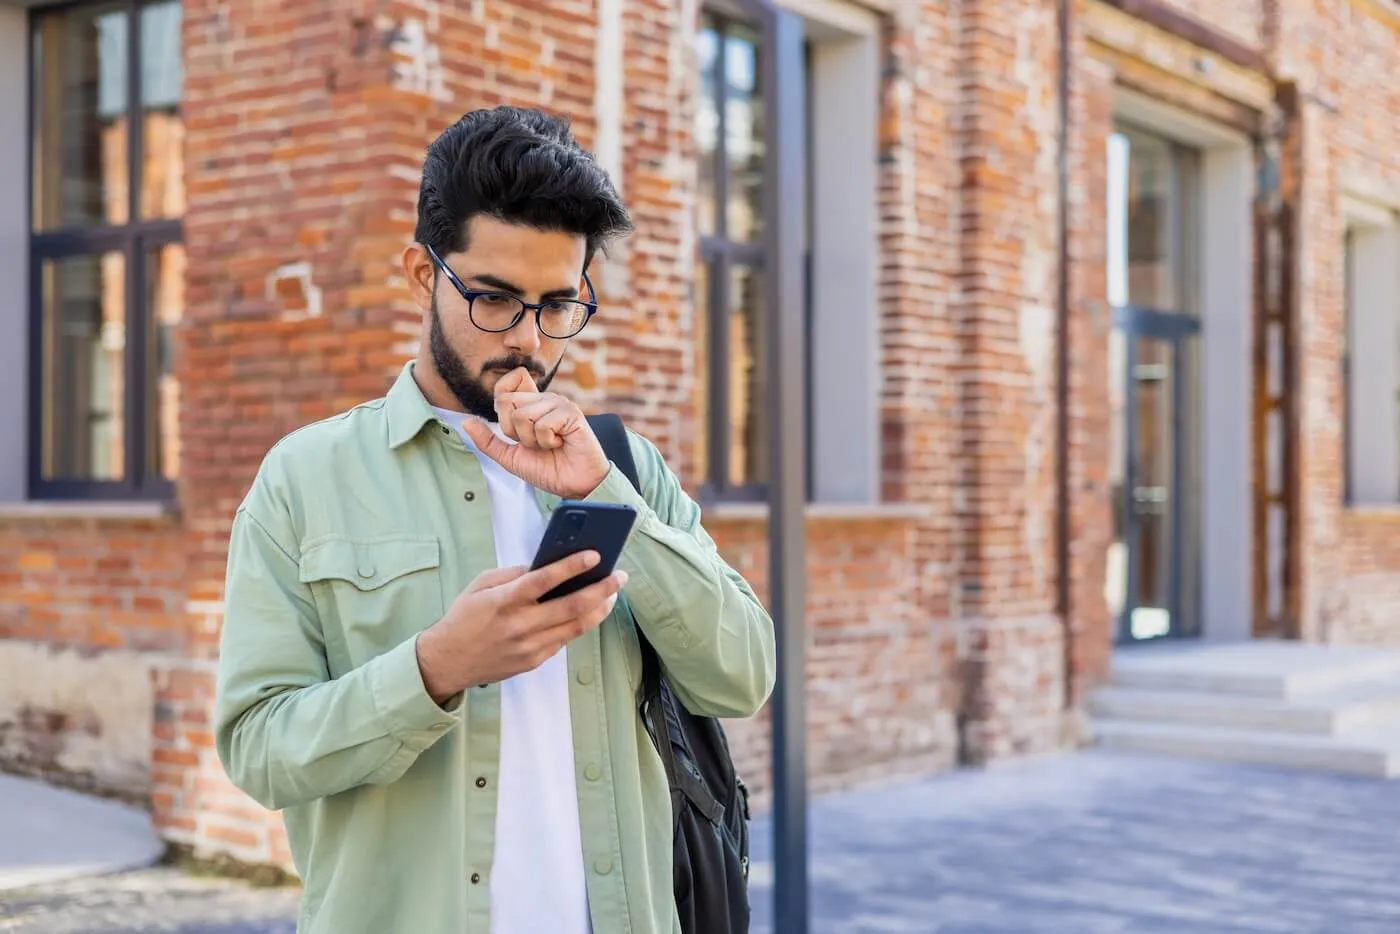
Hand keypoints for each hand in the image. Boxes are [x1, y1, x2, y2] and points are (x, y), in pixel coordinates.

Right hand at [415, 550, 626, 703]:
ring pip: (575, 627)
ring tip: (612, 594)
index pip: (544, 580)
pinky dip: (580, 624)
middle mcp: (520, 625)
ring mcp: (529, 647)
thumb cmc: (464, 618)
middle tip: (619, 576)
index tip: (594, 554)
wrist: (448, 661)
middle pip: (571, 606)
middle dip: (601, 589)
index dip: (571, 566)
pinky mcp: (534, 661)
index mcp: (504, 601)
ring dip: (599, 609)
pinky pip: (564, 641)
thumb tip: (545, 565)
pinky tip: (592, 611)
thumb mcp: (480, 585)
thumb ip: (513, 574)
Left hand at [460, 368, 610, 498]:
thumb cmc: (548, 469)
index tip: (514, 431)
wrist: (575, 485)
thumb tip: (466, 422)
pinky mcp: (571, 413)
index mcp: (530, 404)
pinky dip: (547, 441)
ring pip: (523, 414)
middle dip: (514, 432)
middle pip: (507, 402)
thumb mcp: (510, 457)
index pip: (505, 385)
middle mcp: (544, 399)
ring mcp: (559, 403)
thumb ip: (488, 440)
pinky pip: (543, 424)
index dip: (501, 407)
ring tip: (549, 445)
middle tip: (534, 443)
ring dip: (532, 439)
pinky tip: (560, 444)